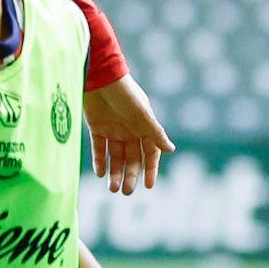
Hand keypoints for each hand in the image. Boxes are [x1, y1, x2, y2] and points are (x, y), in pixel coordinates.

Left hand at [82, 76, 175, 196]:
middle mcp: (130, 130)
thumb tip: (171, 150)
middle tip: (125, 192)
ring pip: (115, 157)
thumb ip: (154, 132)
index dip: (150, 169)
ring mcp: (113, 130)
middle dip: (130, 175)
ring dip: (114, 172)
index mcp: (144, 127)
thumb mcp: (141, 114)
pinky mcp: (97, 127)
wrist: (99, 76)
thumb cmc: (125, 93)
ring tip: (112, 188)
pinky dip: (99, 160)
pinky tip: (100, 173)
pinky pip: (99, 148)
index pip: (150, 153)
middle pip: (132, 159)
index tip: (148, 186)